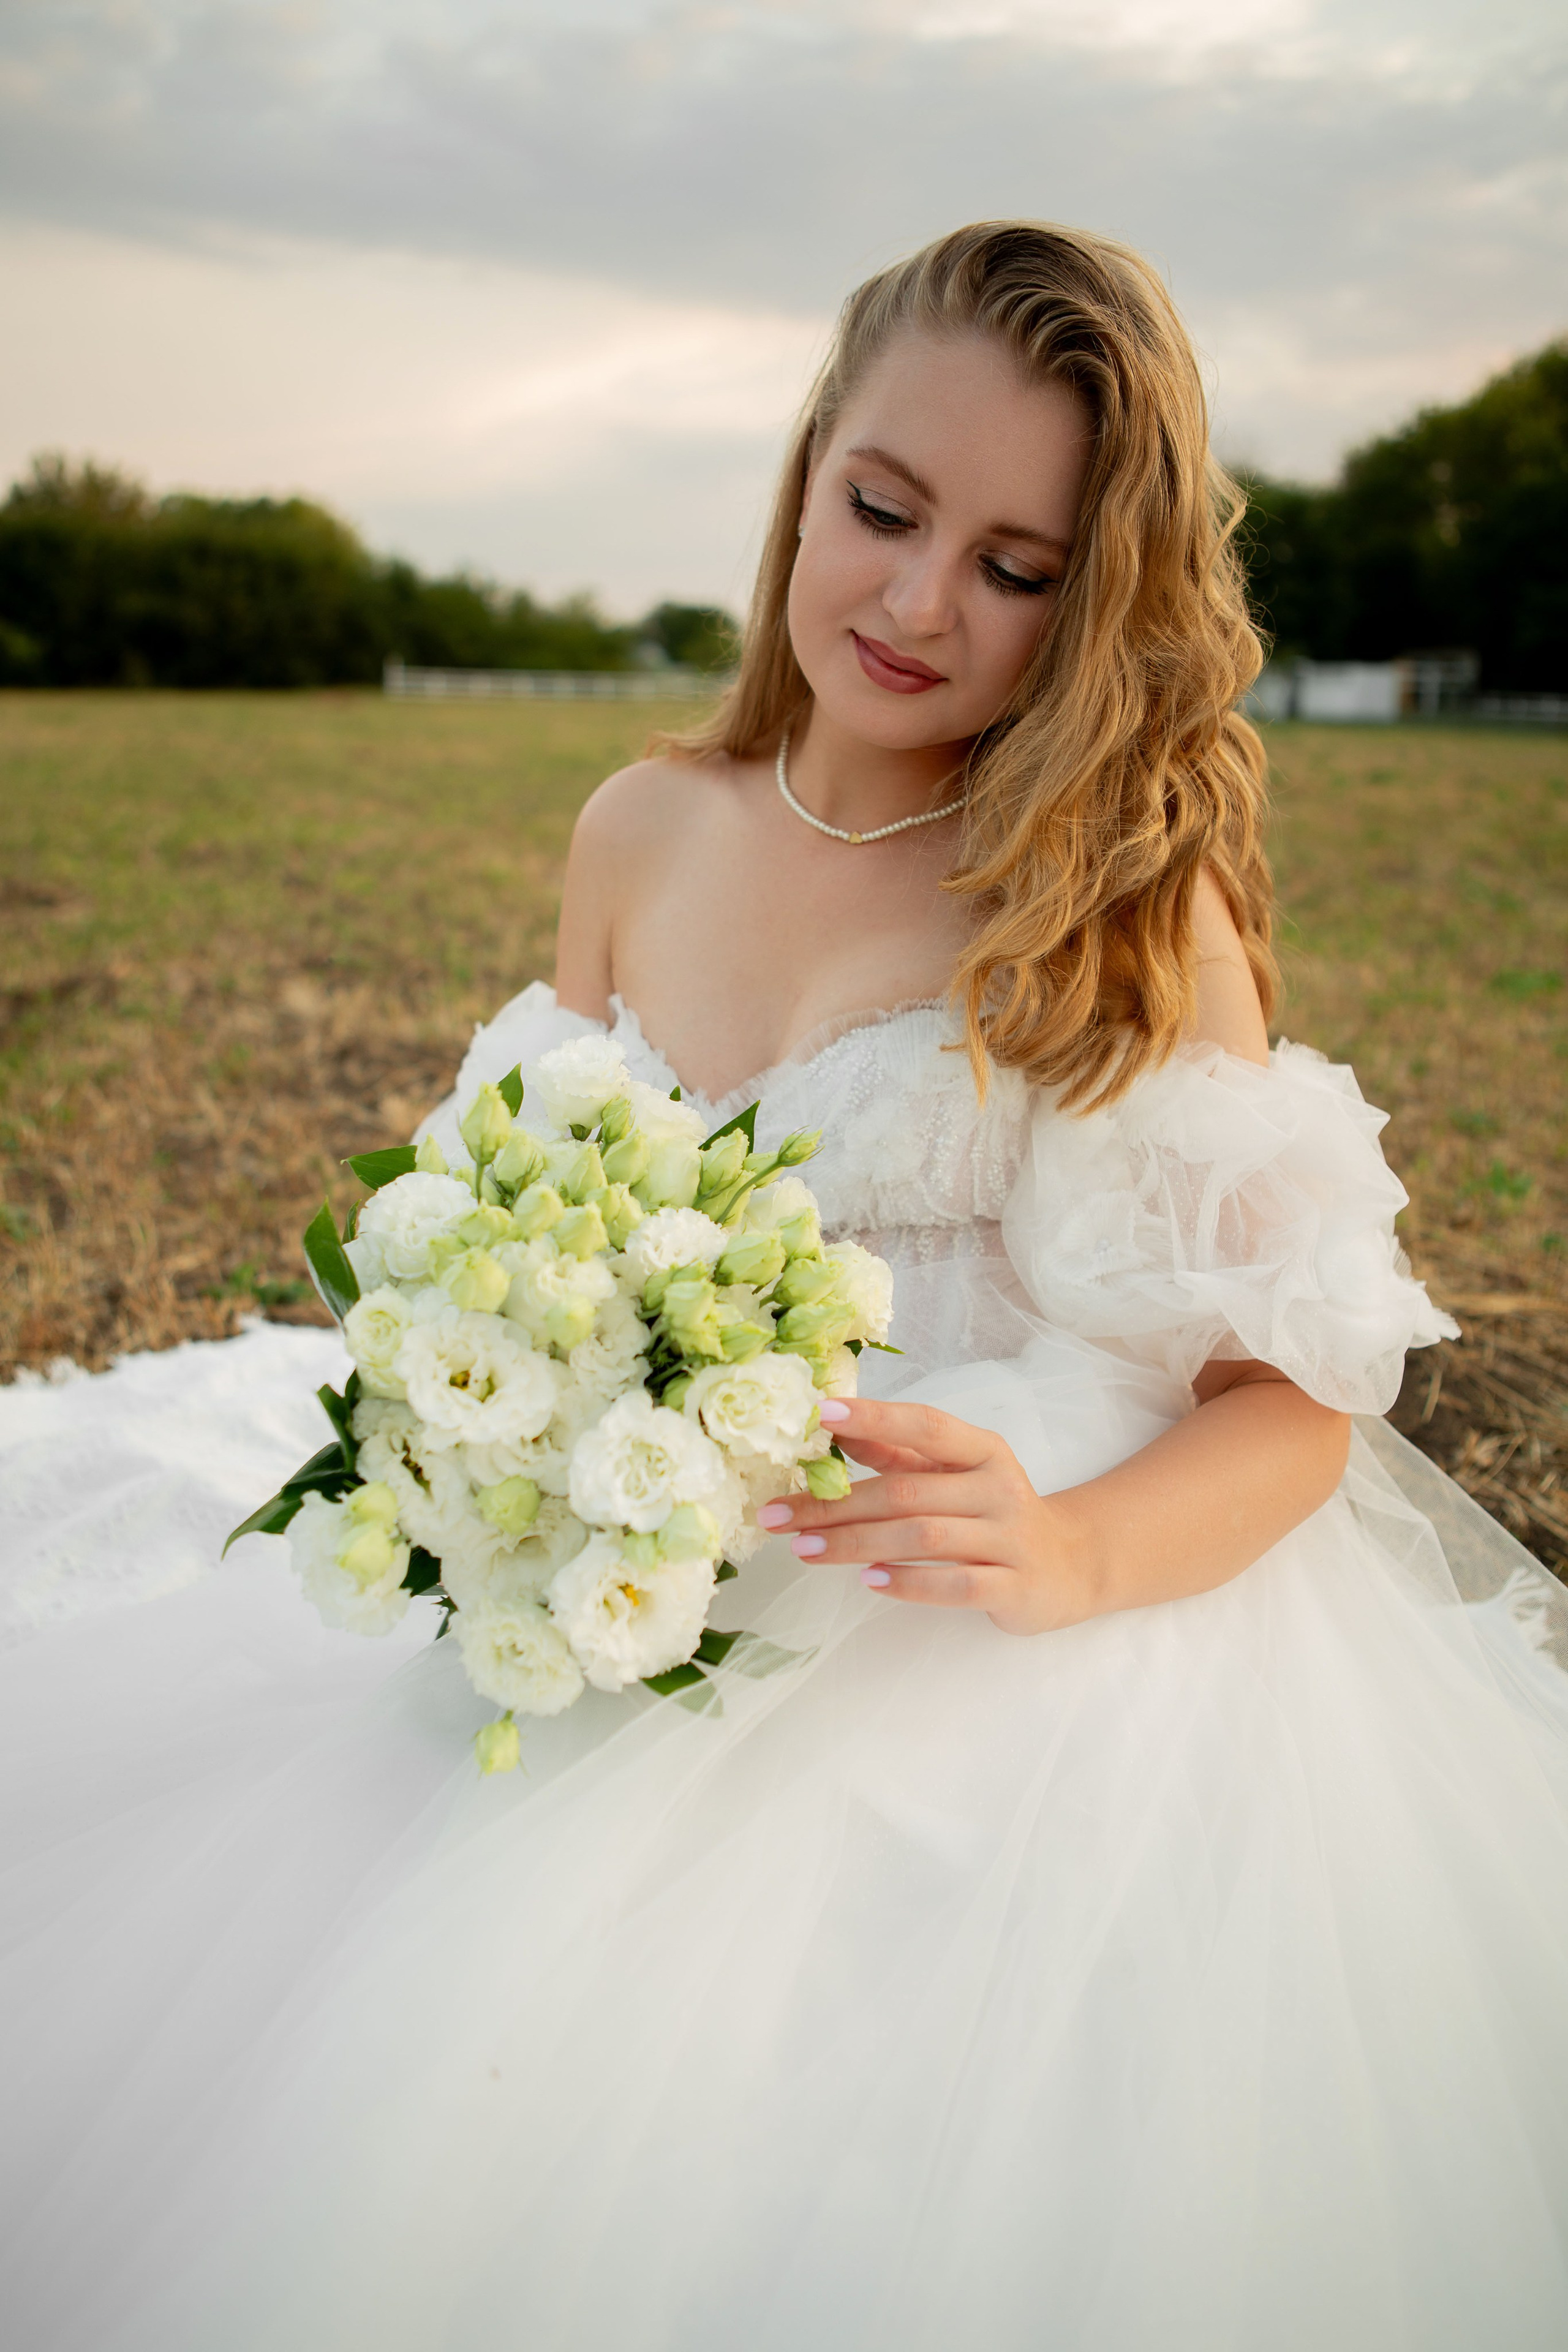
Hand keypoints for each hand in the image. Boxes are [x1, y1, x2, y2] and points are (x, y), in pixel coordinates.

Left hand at [757, 1397, 1103, 1635]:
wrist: (1069, 1565)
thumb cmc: (993, 1512)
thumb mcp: (954, 1475)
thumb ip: (899, 1453)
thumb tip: (836, 1427)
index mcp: (983, 1451)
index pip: (927, 1425)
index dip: (875, 1416)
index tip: (821, 1413)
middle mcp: (999, 1488)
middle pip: (907, 1492)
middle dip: (835, 1504)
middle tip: (778, 1515)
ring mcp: (1010, 1539)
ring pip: (924, 1537)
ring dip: (857, 1543)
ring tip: (805, 1549)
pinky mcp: (1015, 1587)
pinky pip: (955, 1585)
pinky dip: (909, 1583)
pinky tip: (870, 1581)